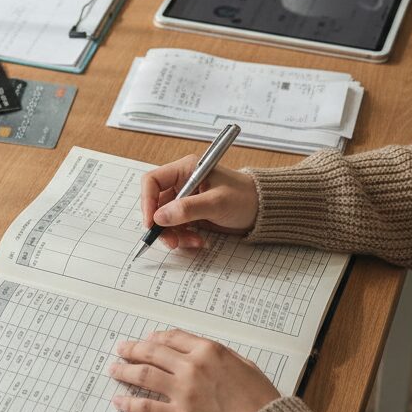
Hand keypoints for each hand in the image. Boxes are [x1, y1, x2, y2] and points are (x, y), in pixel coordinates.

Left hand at [107, 329, 279, 411]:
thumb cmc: (261, 400)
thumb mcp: (244, 366)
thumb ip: (219, 356)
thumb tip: (200, 352)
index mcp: (209, 350)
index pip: (172, 338)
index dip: (155, 338)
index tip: (146, 340)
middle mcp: (192, 366)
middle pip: (152, 352)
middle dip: (133, 349)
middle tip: (121, 350)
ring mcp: (183, 391)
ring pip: (143, 375)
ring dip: (124, 371)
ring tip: (114, 370)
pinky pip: (146, 407)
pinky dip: (129, 404)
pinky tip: (119, 402)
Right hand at [141, 156, 258, 249]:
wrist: (263, 210)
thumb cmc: (244, 197)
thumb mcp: (216, 203)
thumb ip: (187, 209)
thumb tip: (159, 217)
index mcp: (186, 169)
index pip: (153, 181)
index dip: (147, 201)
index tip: (151, 222)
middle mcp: (182, 182)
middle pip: (156, 204)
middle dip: (162, 224)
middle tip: (171, 241)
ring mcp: (186, 199)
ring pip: (165, 219)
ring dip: (174, 234)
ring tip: (192, 242)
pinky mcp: (191, 214)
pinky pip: (177, 227)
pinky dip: (184, 237)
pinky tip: (198, 241)